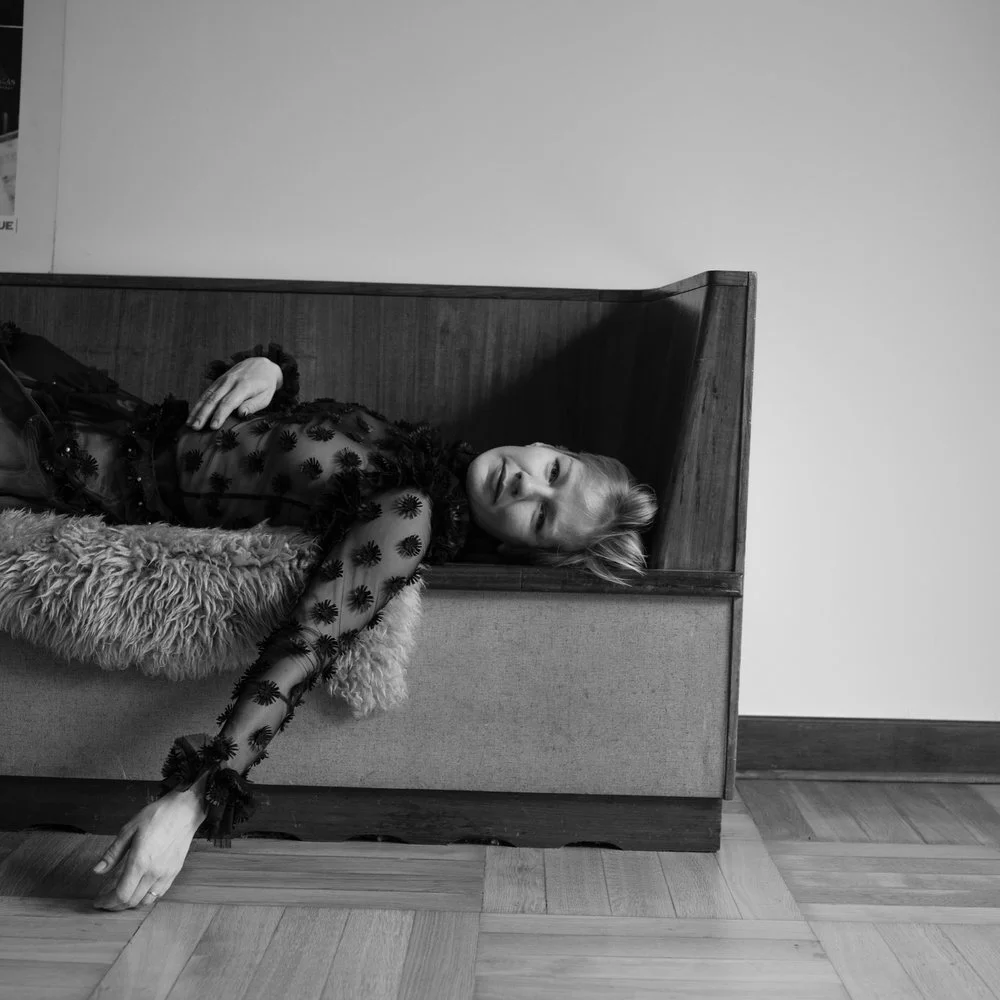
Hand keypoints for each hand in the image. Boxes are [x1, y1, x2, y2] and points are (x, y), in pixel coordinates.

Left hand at [92, 788, 205, 909]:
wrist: (184, 810)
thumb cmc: (157, 816)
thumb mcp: (129, 829)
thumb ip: (113, 853)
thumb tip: (97, 870)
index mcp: (140, 862)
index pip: (121, 894)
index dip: (107, 902)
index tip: (98, 901)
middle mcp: (154, 872)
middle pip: (131, 901)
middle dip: (115, 905)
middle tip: (106, 901)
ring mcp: (166, 873)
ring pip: (145, 901)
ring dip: (131, 903)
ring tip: (121, 898)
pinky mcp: (174, 871)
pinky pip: (159, 893)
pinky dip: (146, 898)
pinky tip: (139, 890)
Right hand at [186, 357, 281, 430]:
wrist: (261, 365)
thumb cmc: (265, 385)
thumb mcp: (266, 396)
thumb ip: (253, 405)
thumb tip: (241, 414)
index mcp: (244, 386)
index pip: (229, 402)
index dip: (220, 415)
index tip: (213, 426)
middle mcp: (231, 381)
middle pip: (214, 399)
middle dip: (203, 414)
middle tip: (195, 427)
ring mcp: (223, 380)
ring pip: (207, 395)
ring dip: (197, 410)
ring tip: (189, 423)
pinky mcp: (218, 380)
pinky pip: (207, 392)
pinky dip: (198, 403)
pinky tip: (192, 414)